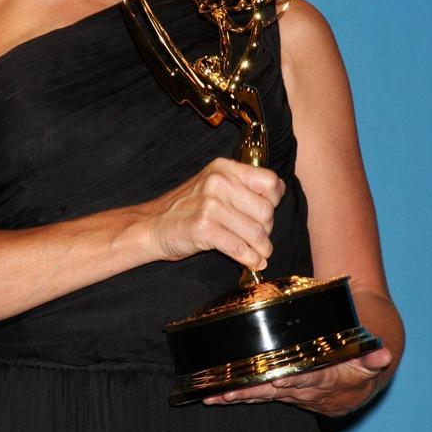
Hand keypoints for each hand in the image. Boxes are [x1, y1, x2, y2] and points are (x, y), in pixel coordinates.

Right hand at [148, 158, 284, 269]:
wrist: (152, 225)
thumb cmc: (187, 208)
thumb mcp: (213, 186)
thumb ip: (242, 186)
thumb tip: (278, 193)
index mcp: (224, 168)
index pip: (269, 182)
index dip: (274, 201)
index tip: (267, 214)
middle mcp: (219, 182)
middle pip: (266, 210)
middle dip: (267, 230)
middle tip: (259, 238)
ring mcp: (210, 204)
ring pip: (256, 232)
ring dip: (262, 248)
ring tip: (259, 253)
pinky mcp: (203, 228)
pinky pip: (239, 247)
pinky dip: (250, 259)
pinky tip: (251, 262)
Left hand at [203, 347, 392, 416]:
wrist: (363, 377)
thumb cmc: (363, 357)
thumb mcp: (370, 355)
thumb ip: (373, 357)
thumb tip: (384, 354)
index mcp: (329, 380)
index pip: (308, 379)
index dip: (292, 380)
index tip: (274, 378)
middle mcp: (310, 393)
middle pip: (277, 391)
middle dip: (252, 392)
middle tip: (227, 391)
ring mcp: (297, 396)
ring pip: (265, 395)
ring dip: (241, 396)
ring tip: (215, 396)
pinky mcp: (288, 394)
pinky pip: (263, 396)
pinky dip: (243, 395)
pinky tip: (219, 396)